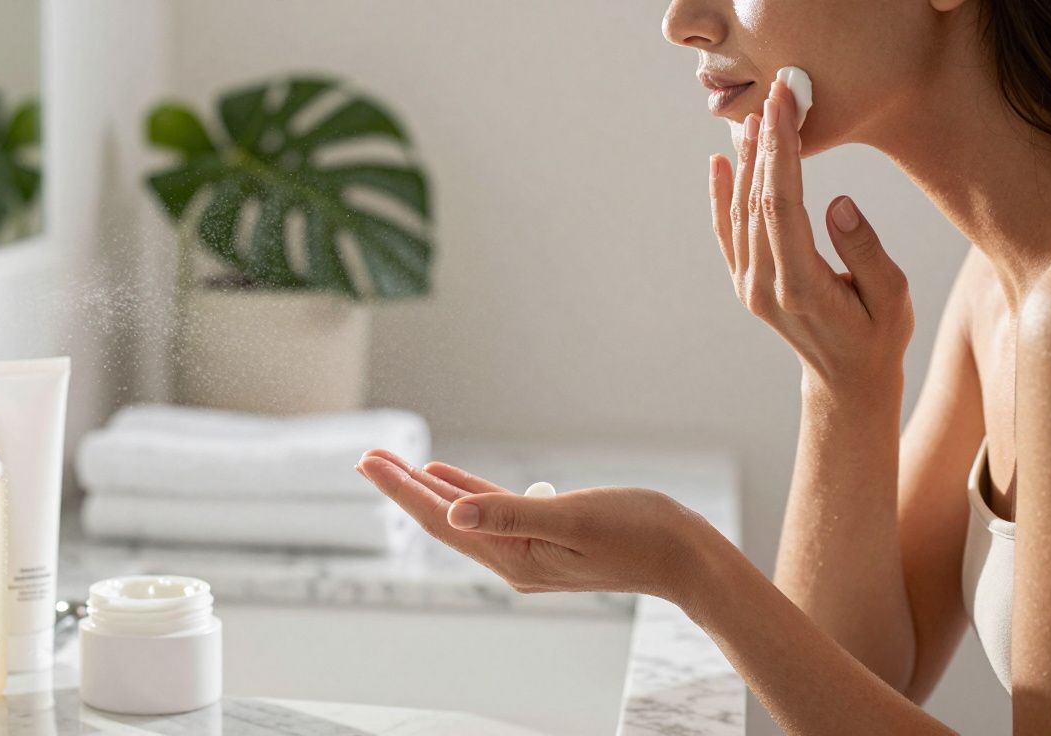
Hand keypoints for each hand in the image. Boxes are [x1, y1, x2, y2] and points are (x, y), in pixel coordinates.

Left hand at [354, 448, 708, 603]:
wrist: (683, 555)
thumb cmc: (638, 535)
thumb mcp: (573, 519)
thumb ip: (511, 514)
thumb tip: (455, 512)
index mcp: (513, 558)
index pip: (442, 520)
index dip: (402, 490)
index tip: (369, 462)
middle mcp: (511, 558)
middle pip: (443, 517)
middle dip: (402, 487)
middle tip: (366, 456)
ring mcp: (525, 548)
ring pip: (461, 512)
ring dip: (426, 488)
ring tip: (392, 464)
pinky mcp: (541, 534)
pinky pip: (489, 510)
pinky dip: (463, 490)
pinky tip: (443, 475)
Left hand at [709, 78, 913, 393]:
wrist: (845, 380)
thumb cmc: (878, 335)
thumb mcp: (891, 296)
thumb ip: (864, 252)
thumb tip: (837, 204)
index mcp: (801, 286)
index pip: (783, 206)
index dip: (781, 152)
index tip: (784, 109)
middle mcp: (764, 285)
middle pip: (757, 202)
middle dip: (766, 143)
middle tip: (776, 95)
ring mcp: (749, 285)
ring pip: (740, 212)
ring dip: (748, 162)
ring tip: (759, 116)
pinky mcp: (746, 283)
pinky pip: (728, 232)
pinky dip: (722, 195)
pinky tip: (721, 162)